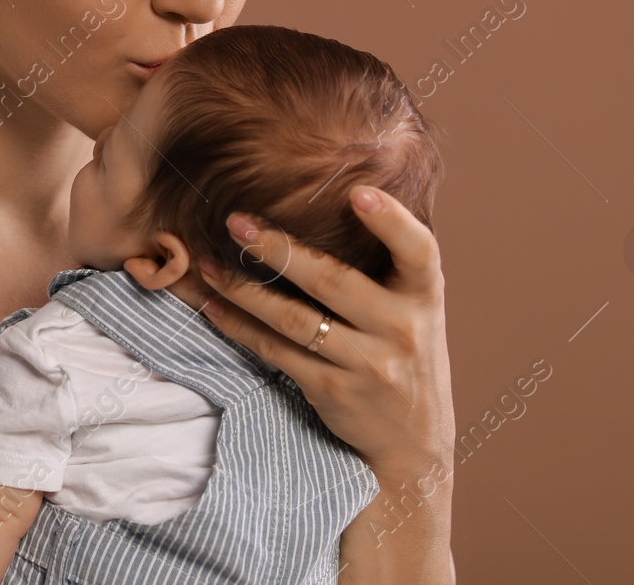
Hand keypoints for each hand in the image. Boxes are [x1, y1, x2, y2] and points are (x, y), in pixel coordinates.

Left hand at [197, 185, 454, 478]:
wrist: (415, 441)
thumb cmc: (407, 352)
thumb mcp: (417, 308)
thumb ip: (390, 264)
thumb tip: (339, 194)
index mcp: (425, 296)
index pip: (418, 251)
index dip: (391, 222)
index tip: (359, 193)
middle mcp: (401, 329)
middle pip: (333, 281)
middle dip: (279, 250)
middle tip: (236, 222)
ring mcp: (367, 363)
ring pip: (294, 320)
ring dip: (244, 290)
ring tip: (208, 265)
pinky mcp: (332, 390)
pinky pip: (276, 352)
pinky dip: (240, 327)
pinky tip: (213, 306)